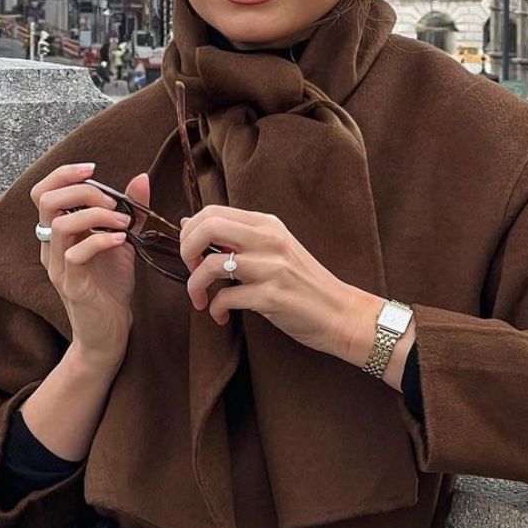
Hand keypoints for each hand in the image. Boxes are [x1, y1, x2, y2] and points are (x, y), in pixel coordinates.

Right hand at [30, 163, 149, 369]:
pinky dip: (101, 240)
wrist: (109, 331)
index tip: (93, 170)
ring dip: (95, 215)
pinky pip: (76, 254)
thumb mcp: (122, 242)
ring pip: (60, 225)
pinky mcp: (70, 284)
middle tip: (112, 201)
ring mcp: (57, 266)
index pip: (43, 192)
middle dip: (82, 191)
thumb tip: (141, 178)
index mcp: (58, 233)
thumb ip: (128, 211)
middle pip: (47, 201)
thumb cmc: (111, 287)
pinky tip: (122, 241)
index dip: (63, 174)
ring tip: (122, 223)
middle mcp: (51, 247)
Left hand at [178, 205, 360, 356]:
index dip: (190, 232)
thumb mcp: (274, 249)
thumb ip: (237, 236)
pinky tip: (221, 316)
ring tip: (201, 301)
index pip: (212, 211)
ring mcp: (271, 268)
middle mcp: (269, 240)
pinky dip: (215, 310)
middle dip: (186, 251)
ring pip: (211, 264)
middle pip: (207, 227)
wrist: (340, 313)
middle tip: (191, 271)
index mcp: (267, 225)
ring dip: (195, 286)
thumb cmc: (303, 283)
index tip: (192, 254)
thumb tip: (189, 221)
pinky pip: (226, 298)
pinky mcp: (271, 297)